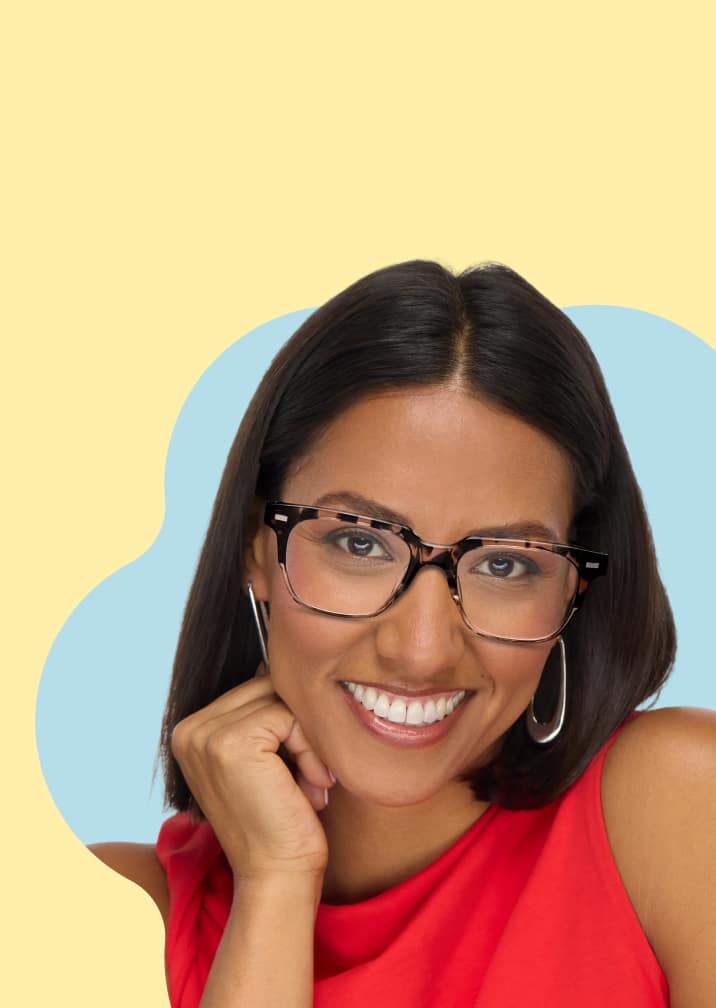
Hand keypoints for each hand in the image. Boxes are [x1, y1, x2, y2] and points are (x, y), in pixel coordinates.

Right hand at [170, 669, 334, 879]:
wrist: (279, 876)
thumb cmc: (281, 820)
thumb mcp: (266, 758)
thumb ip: (263, 712)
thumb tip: (282, 658)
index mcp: (192, 730)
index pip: (255, 688)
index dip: (288, 724)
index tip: (295, 771)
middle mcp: (190, 728)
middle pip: (267, 686)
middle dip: (299, 729)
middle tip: (308, 778)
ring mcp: (205, 734)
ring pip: (281, 699)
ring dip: (308, 740)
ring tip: (307, 783)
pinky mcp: (230, 742)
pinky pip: (289, 716)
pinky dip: (310, 749)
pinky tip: (308, 785)